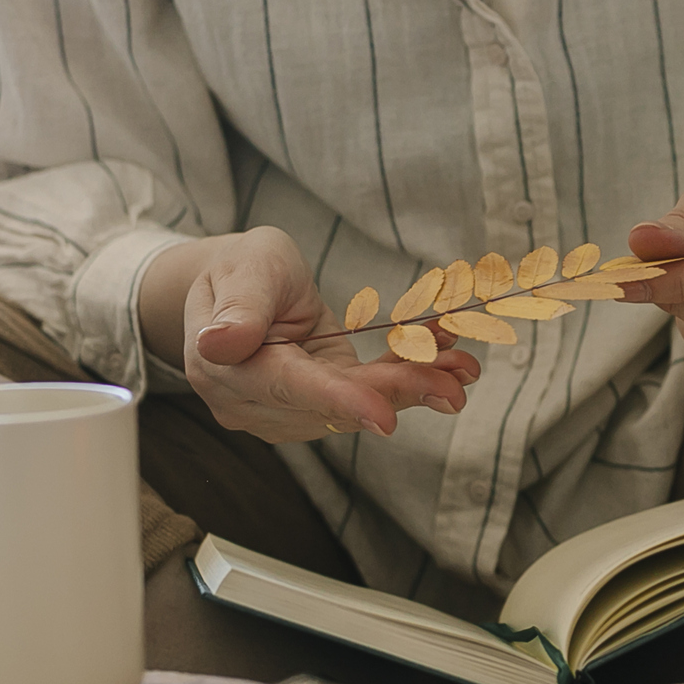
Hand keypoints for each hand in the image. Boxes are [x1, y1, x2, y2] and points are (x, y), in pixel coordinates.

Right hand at [139, 227, 481, 442]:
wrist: (237, 287)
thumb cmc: (240, 269)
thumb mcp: (244, 267)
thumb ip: (239, 305)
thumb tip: (219, 344)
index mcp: (224, 367)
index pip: (287, 387)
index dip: (337, 400)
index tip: (383, 416)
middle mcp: (253, 401)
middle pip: (333, 403)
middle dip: (399, 390)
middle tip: (455, 385)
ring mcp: (284, 410)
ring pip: (357, 404)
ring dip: (415, 384)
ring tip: (463, 366)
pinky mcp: (318, 405)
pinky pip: (367, 394)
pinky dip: (410, 376)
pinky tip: (449, 360)